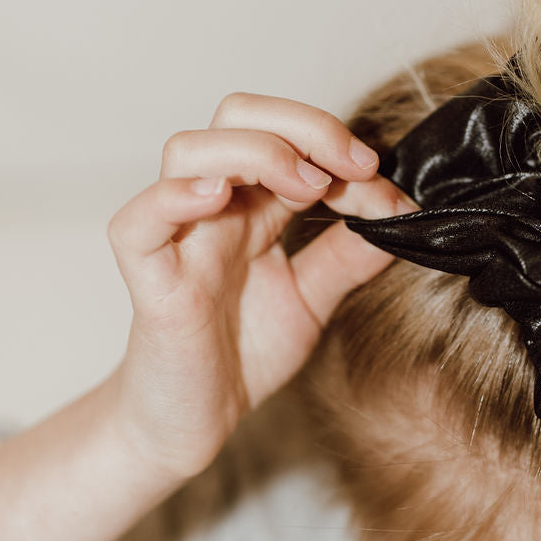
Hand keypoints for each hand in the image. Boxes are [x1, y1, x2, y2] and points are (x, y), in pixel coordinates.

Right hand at [105, 92, 417, 479]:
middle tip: (353, 165)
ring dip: (255, 151)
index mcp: (252, 206)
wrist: (194, 424)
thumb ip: (350, 255)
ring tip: (305, 187)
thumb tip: (403, 212)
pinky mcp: (150, 281)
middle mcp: (212, 208)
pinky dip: (173, 198)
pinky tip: (217, 198)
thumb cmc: (240, 355)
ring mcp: (177, 239)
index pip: (286, 134)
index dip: (336, 143)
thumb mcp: (313, 298)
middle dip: (302, 126)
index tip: (381, 179)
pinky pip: (138, 223)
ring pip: (188, 150)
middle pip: (236, 116)